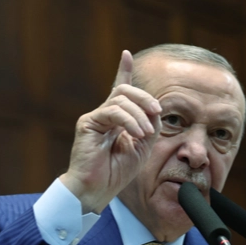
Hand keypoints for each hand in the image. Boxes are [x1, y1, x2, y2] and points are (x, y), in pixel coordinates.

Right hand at [60, 50, 161, 213]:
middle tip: (158, 111)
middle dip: (145, 97)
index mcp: (116, 120)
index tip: (126, 55)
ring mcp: (94, 118)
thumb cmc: (117, 173)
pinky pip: (112, 112)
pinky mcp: (88, 123)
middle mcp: (104, 116)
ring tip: (146, 133)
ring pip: (121, 100)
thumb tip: (154, 108)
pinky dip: (129, 121)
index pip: (120, 91)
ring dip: (140, 115)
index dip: (123, 72)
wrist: (96, 189)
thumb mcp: (142, 147)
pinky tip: (137, 133)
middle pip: (125, 91)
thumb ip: (149, 126)